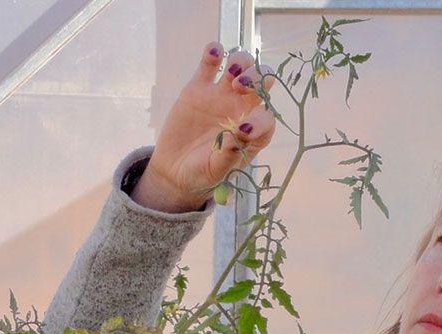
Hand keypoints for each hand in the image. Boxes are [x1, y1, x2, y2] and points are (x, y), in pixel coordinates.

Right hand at [134, 41, 277, 211]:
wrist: (174, 171)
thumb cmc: (202, 174)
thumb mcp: (216, 171)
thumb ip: (230, 154)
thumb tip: (241, 132)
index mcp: (254, 133)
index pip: (266, 118)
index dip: (259, 119)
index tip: (243, 129)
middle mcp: (242, 109)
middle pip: (261, 83)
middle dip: (256, 78)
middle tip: (240, 86)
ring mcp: (221, 95)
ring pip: (240, 67)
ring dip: (240, 63)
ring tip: (230, 72)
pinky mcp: (199, 88)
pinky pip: (210, 64)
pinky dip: (213, 53)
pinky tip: (213, 51)